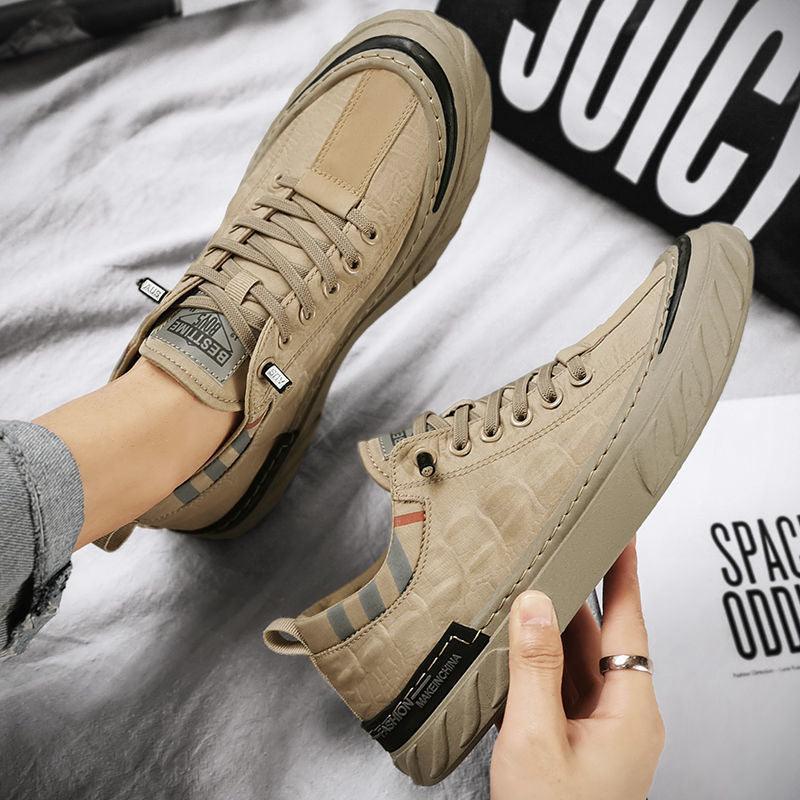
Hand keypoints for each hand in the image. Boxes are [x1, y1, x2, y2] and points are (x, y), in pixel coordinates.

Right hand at [490, 541, 663, 799]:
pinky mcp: (570, 738)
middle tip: (551, 550)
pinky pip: (555, 686)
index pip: (630, 621)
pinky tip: (509, 648)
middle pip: (597, 637)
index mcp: (631, 711)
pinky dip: (532, 664)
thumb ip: (534, 666)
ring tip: (520, 591)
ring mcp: (594, 728)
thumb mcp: (535, 738)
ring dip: (545, 631)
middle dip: (571, 595)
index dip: (625, 572)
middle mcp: (619, 715)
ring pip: (571, 661)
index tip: (621, 532)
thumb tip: (533, 604)